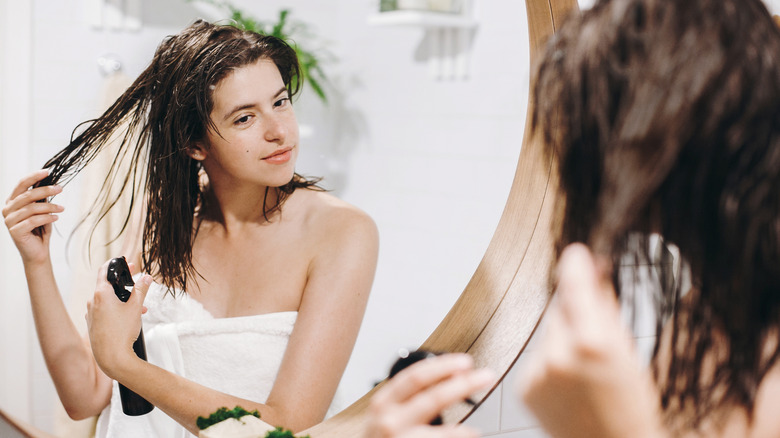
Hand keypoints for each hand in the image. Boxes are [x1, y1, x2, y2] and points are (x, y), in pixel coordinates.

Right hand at [2, 169, 63, 263]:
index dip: (33, 177)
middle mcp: (7, 210)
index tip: (47, 172)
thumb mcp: (42, 210)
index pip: (21, 184)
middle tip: (60, 189)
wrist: (38, 252)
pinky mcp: (14, 231)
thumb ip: (42, 198)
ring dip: (50, 207)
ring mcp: (9, 221)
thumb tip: (50, 183)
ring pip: (32, 208)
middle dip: (45, 190)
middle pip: (27, 195)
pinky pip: (33, 220)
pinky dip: (47, 218)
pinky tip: (56, 217)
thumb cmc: (40, 229)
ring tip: (62, 209)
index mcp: (12, 202)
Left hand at [86, 260, 151, 379]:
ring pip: (108, 300)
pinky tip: (129, 318)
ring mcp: (91, 314)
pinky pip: (104, 311)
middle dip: (125, 286)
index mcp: (101, 294)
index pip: (104, 270)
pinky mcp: (92, 324)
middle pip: (108, 286)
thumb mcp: (136, 307)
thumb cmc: (122, 332)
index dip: (116, 264)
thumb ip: (141, 289)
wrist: (112, 357)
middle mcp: (92, 302)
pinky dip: (116, 310)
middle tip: (138, 285)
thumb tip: (147, 277)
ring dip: (123, 300)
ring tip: (140, 308)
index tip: (127, 264)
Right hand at [364, 353, 494, 437]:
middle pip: (433, 397)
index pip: (416, 376)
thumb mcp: (385, 412)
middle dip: (463, 385)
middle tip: (484, 377)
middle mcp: (389, 420)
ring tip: (481, 415)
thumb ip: (408, 396)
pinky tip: (471, 433)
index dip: (443, 367)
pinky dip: (458, 436)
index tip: (464, 362)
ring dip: (463, 424)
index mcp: (384, 402)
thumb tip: (447, 378)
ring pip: (440, 429)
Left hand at [517, 244, 665, 437]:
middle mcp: (559, 355)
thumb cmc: (630, 405)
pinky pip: (536, 358)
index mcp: (592, 343)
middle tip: (595, 335)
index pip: (575, 287)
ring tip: (585, 370)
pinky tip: (570, 383)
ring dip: (562, 340)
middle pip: (560, 309)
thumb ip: (606, 309)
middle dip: (575, 312)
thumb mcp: (628, 351)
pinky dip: (550, 362)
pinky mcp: (524, 387)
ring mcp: (538, 372)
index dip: (575, 266)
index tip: (576, 254)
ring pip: (548, 334)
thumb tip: (594, 272)